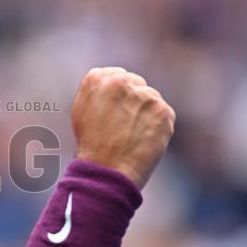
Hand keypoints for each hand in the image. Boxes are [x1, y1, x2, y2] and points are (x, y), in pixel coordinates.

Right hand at [71, 66, 175, 188]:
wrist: (107, 170)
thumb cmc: (91, 145)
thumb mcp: (81, 110)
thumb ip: (98, 90)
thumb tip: (113, 81)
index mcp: (97, 78)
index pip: (118, 76)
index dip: (119, 96)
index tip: (116, 111)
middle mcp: (121, 81)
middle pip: (137, 84)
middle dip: (134, 101)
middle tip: (125, 126)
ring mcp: (144, 95)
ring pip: (151, 98)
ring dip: (146, 113)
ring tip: (133, 136)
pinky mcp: (162, 110)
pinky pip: (164, 113)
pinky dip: (158, 126)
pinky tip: (144, 140)